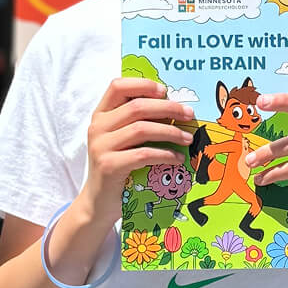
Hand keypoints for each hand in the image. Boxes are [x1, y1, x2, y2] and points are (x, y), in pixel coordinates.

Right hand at [80, 78, 194, 228]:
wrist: (99, 202)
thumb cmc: (118, 167)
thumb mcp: (123, 140)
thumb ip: (137, 122)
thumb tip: (174, 108)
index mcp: (101, 115)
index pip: (118, 86)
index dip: (143, 85)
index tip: (166, 91)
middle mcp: (98, 127)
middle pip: (137, 107)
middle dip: (168, 108)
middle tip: (189, 115)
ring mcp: (101, 146)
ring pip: (142, 129)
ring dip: (170, 132)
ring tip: (188, 138)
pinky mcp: (109, 166)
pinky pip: (143, 154)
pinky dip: (165, 154)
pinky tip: (177, 159)